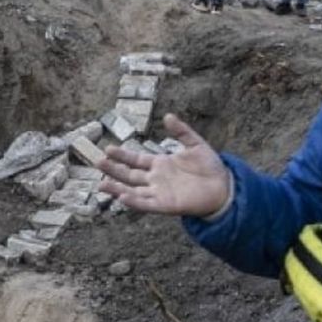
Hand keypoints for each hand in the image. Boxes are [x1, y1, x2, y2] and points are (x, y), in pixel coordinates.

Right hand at [97, 114, 231, 216]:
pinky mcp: (166, 205)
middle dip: (112, 169)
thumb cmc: (210, 167)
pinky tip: (122, 197)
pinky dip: (134, 201)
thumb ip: (181, 131)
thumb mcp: (196, 144)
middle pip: (128, 175)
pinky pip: (146, 204)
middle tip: (97, 162)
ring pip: (132, 190)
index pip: (135, 159)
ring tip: (100, 184)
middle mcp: (155, 179)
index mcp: (160, 164)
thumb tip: (168, 116)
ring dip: (116, 188)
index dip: (121, 155)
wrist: (224, 188)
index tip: (107, 149)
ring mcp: (159, 193)